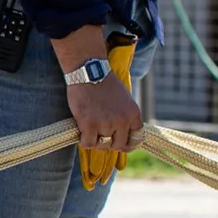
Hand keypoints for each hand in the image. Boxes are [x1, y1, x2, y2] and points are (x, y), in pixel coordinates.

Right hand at [53, 26, 141, 153]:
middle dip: (110, 144)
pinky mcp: (88, 125)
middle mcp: (122, 121)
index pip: (136, 139)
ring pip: (102, 145)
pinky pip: (88, 143)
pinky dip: (84, 141)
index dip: (127, 143)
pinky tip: (81, 134)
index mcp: (134, 114)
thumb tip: (121, 133)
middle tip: (100, 137)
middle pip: (119, 145)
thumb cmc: (104, 83)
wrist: (89, 71)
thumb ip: (125, 116)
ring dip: (95, 141)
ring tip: (89, 132)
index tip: (119, 142)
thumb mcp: (124, 99)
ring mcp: (105, 124)